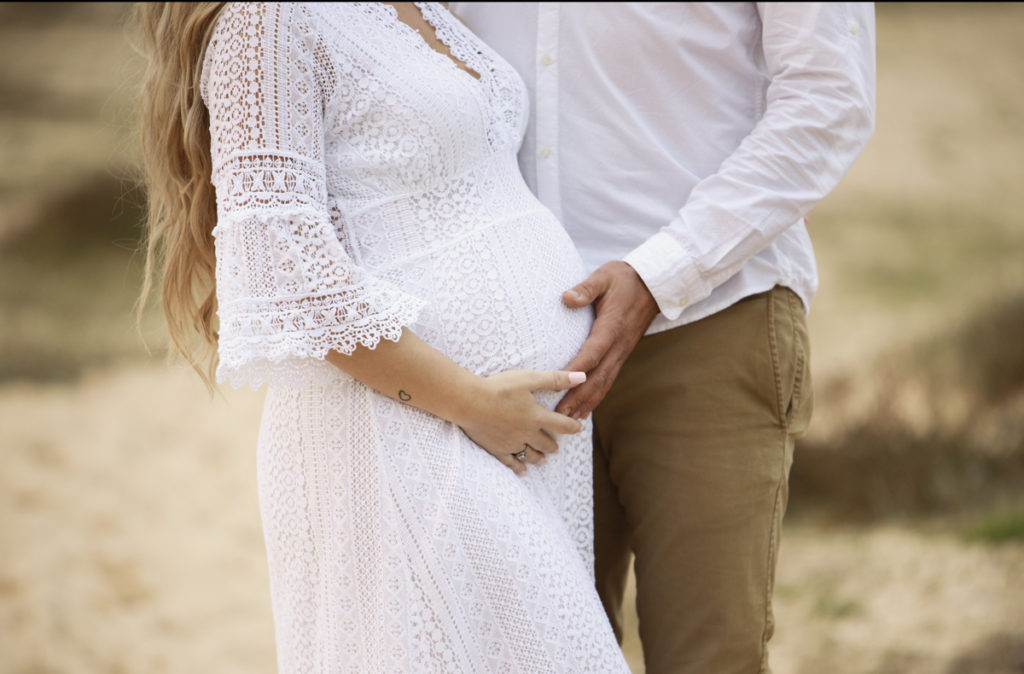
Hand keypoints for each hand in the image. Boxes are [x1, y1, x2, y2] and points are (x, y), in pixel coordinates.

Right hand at [457, 370, 586, 474]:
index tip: (579, 428)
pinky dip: (518, 467)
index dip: (572, 427)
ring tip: (544, 460)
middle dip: (553, 445)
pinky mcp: (496, 448)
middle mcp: (527, 433)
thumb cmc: (499, 388)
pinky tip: (523, 471)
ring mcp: (511, 443)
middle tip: (557, 448)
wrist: (470, 402)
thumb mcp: (529, 379)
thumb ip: (555, 379)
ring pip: (529, 454)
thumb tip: (582, 377)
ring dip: (539, 457)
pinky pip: (510, 462)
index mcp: (536, 416)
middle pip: (545, 442)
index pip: (562, 424)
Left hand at [556, 261, 658, 418]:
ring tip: (569, 419)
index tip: (559, 382)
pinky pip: (608, 379)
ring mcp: (622, 352)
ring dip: (587, 402)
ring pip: (604, 383)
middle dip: (579, 397)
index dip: (576, 369)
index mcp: (612, 326)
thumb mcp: (604, 276)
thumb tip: (566, 297)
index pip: (593, 352)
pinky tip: (585, 408)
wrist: (653, 284)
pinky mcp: (622, 355)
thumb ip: (586, 288)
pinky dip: (597, 396)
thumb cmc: (624, 279)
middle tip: (560, 415)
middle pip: (598, 377)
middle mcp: (619, 345)